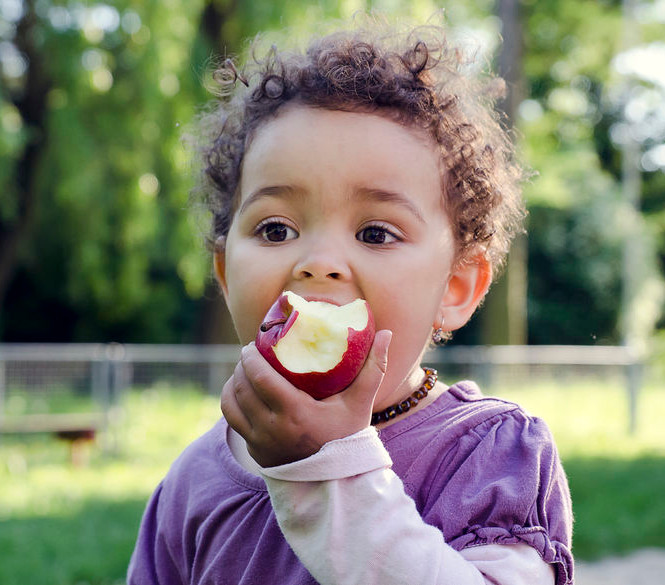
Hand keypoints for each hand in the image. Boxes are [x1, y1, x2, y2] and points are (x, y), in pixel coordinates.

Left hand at [221, 330, 391, 467]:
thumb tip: (387, 333)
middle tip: (248, 352)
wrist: (336, 482)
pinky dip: (231, 402)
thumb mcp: (361, 403)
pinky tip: (238, 392)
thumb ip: (374, 368)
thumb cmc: (348, 437)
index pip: (260, 378)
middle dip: (241, 366)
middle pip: (243, 388)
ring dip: (233, 383)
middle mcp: (272, 429)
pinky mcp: (254, 451)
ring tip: (242, 370)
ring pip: (232, 405)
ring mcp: (260, 443)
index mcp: (295, 414)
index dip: (250, 358)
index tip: (252, 344)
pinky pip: (233, 421)